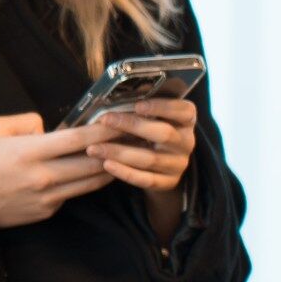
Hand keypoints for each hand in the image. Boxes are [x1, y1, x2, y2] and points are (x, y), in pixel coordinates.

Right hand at [0, 111, 120, 229]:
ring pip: (89, 183)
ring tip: (125, 156)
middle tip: (134, 139)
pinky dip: (84, 183)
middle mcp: (43, 177)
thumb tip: (48, 127)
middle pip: (92, 163)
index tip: (120, 121)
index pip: (77, 139)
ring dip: (109, 169)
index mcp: (30, 152)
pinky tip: (92, 173)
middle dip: (116, 149)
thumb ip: (27, 121)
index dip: (103, 130)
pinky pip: (72, 195)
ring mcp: (47, 198)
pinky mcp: (46, 212)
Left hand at [87, 98, 196, 240]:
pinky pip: (146, 179)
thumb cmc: (149, 132)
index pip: (184, 111)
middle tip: (105, 120)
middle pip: (164, 133)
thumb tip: (111, 99)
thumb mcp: (152, 118)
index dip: (163, 107)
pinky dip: (125, 172)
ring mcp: (179, 164)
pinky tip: (106, 164)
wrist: (161, 166)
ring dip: (120, 152)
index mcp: (186, 121)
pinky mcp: (168, 182)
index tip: (137, 105)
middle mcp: (186, 142)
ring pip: (150, 158)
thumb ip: (140, 109)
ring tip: (94, 148)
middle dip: (132, 125)